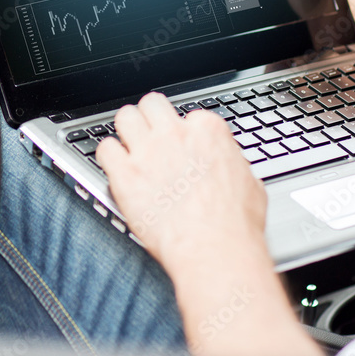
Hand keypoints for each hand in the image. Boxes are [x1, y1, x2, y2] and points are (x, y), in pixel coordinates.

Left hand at [95, 93, 267, 276]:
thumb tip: (228, 163)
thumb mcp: (249, 182)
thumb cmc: (234, 224)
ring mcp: (147, 152)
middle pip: (152, 105)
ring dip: (126, 129)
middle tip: (149, 133)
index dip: (184, 132)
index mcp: (207, 131)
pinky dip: (108, 156)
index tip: (181, 145)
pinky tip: (114, 166)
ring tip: (128, 143)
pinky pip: (105, 149)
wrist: (215, 250)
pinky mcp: (124, 174)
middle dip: (150, 117)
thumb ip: (232, 163)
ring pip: (125, 117)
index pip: (188, 115)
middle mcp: (174, 134)